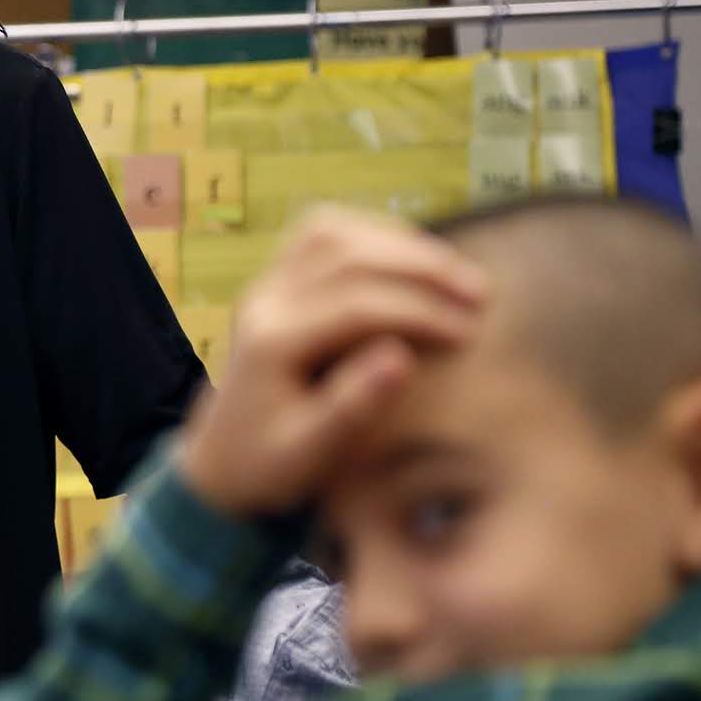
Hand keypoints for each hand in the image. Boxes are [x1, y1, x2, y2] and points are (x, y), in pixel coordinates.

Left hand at [175, 207, 489, 518]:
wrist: (218, 465)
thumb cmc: (268, 468)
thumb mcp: (311, 454)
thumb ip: (352, 408)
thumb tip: (402, 359)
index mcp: (271, 343)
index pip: (355, 305)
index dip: (420, 312)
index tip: (472, 332)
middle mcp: (262, 302)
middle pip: (343, 254)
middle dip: (420, 267)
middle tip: (481, 292)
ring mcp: (263, 286)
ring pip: (330, 232)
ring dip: (397, 242)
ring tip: (455, 272)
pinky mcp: (273, 283)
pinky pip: (318, 235)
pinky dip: (371, 236)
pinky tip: (414, 259)